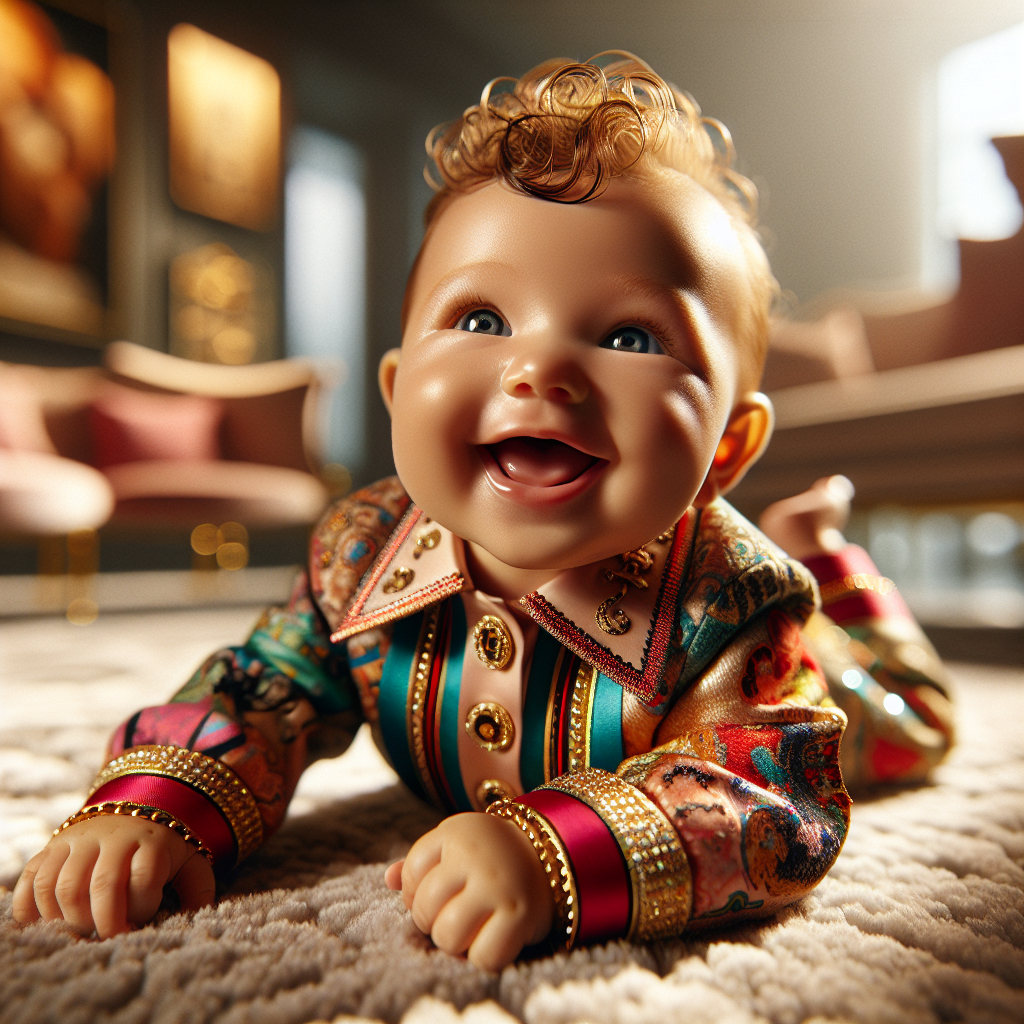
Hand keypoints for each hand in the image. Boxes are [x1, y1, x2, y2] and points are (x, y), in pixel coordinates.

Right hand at [13, 814, 215, 937]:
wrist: (137, 802)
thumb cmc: (166, 844)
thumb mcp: (191, 859)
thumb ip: (199, 889)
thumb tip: (199, 920)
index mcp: (152, 840)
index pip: (144, 878)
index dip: (142, 908)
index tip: (142, 924)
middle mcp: (113, 836)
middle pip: (101, 884)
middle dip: (105, 922)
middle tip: (110, 939)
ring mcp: (79, 839)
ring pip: (63, 885)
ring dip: (70, 918)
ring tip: (84, 931)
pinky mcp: (53, 845)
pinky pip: (32, 878)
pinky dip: (31, 906)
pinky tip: (45, 923)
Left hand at [384, 811, 553, 970]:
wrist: (555, 854)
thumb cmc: (493, 855)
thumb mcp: (456, 844)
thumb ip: (420, 862)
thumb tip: (387, 879)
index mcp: (455, 832)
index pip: (409, 874)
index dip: (415, 891)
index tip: (440, 890)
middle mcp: (475, 856)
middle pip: (424, 909)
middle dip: (433, 921)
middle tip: (455, 914)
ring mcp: (497, 885)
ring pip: (447, 936)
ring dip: (455, 942)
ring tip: (471, 927)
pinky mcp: (519, 915)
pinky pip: (482, 956)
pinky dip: (484, 957)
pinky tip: (493, 938)